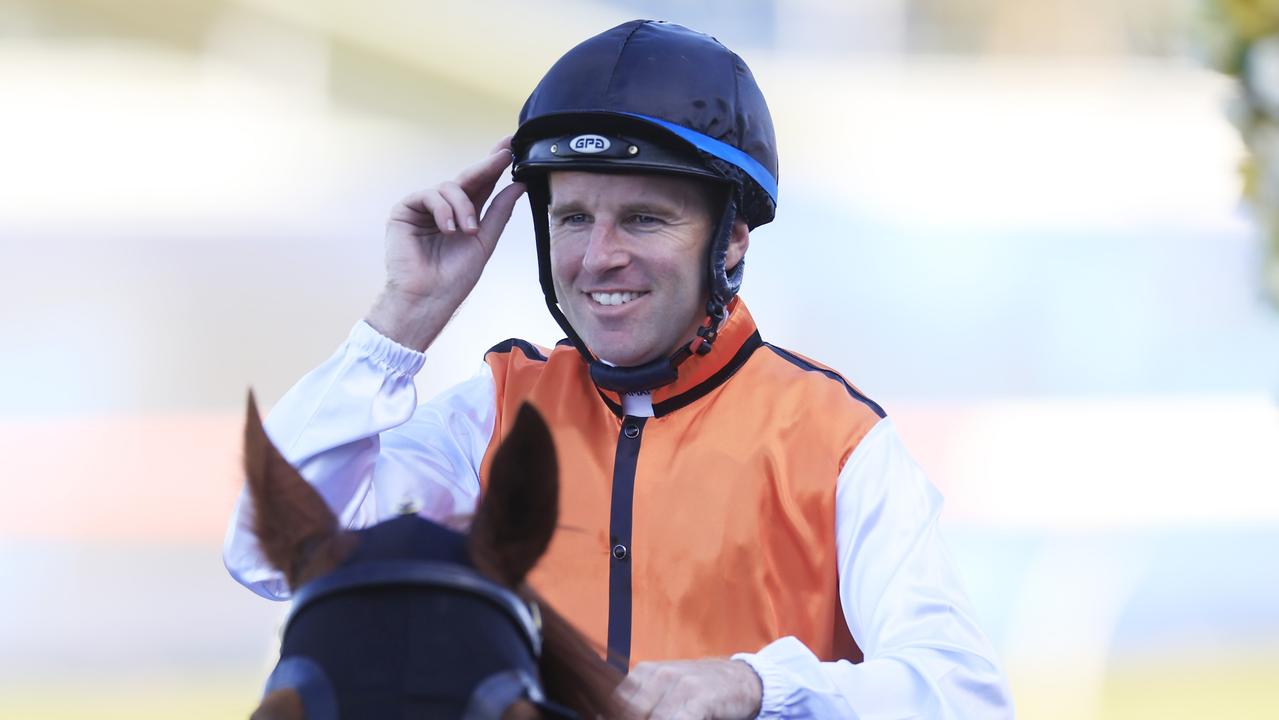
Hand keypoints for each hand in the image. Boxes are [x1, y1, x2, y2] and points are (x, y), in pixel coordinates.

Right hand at [366, 136, 526, 349]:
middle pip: (468, 178)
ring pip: (450, 187)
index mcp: (465, 215)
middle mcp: (445, 208)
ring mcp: (424, 208)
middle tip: (504, 154)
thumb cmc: (454, 278)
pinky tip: (448, 229)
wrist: (428, 298)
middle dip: (487, 165)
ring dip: (464, 207)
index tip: (511, 147)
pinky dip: (443, 210)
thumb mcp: (485, 241)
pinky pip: (428, 195)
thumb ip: (499, 212)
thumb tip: (519, 185)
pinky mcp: (404, 210)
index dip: (495, 166)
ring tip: (467, 231)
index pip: (483, 185)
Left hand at [614, 659, 762, 719]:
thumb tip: (603, 717)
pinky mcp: (698, 696)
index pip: (615, 704)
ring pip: (652, 718)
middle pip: (630, 712)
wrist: (741, 679)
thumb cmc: (699, 690)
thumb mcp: (665, 689)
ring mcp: (679, 683)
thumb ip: (640, 702)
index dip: (610, 717)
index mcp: (643, 672)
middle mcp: (658, 674)